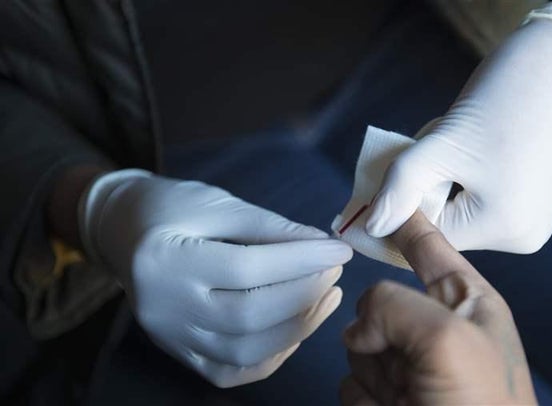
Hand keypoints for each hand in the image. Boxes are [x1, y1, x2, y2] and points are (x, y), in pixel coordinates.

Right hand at [78, 169, 352, 386]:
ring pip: (245, 352)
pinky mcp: (178, 354)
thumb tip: (322, 246)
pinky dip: (273, 354)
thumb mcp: (217, 202)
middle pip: (248, 317)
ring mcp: (168, 338)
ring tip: (327, 295)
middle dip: (304, 294)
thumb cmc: (170, 208)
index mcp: (163, 258)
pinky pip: (232, 370)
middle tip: (335, 270)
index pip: (246, 268)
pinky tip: (297, 325)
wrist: (121, 232)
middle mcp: (162, 308)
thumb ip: (269, 226)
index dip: (301, 260)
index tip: (339, 249)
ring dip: (298, 327)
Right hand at [341, 211, 535, 404]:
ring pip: (358, 343)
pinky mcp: (387, 397)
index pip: (428, 249)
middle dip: (378, 328)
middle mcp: (437, 329)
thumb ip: (394, 306)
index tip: (376, 201)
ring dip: (374, 370)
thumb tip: (359, 327)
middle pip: (378, 302)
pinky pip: (351, 383)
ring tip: (408, 394)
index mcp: (466, 304)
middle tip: (402, 355)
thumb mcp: (446, 338)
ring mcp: (410, 365)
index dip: (402, 225)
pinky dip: (365, 398)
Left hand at [366, 2, 551, 252]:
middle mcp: (521, 235)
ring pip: (456, 214)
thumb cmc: (503, 97)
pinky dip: (456, 180)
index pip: (429, 238)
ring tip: (442, 142)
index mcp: (505, 227)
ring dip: (435, 184)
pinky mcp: (531, 203)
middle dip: (416, 195)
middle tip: (402, 156)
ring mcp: (529, 221)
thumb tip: (371, 228)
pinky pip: (475, 202)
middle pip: (443, 228)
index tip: (358, 206)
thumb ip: (401, 187)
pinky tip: (463, 148)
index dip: (393, 218)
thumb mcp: (441, 144)